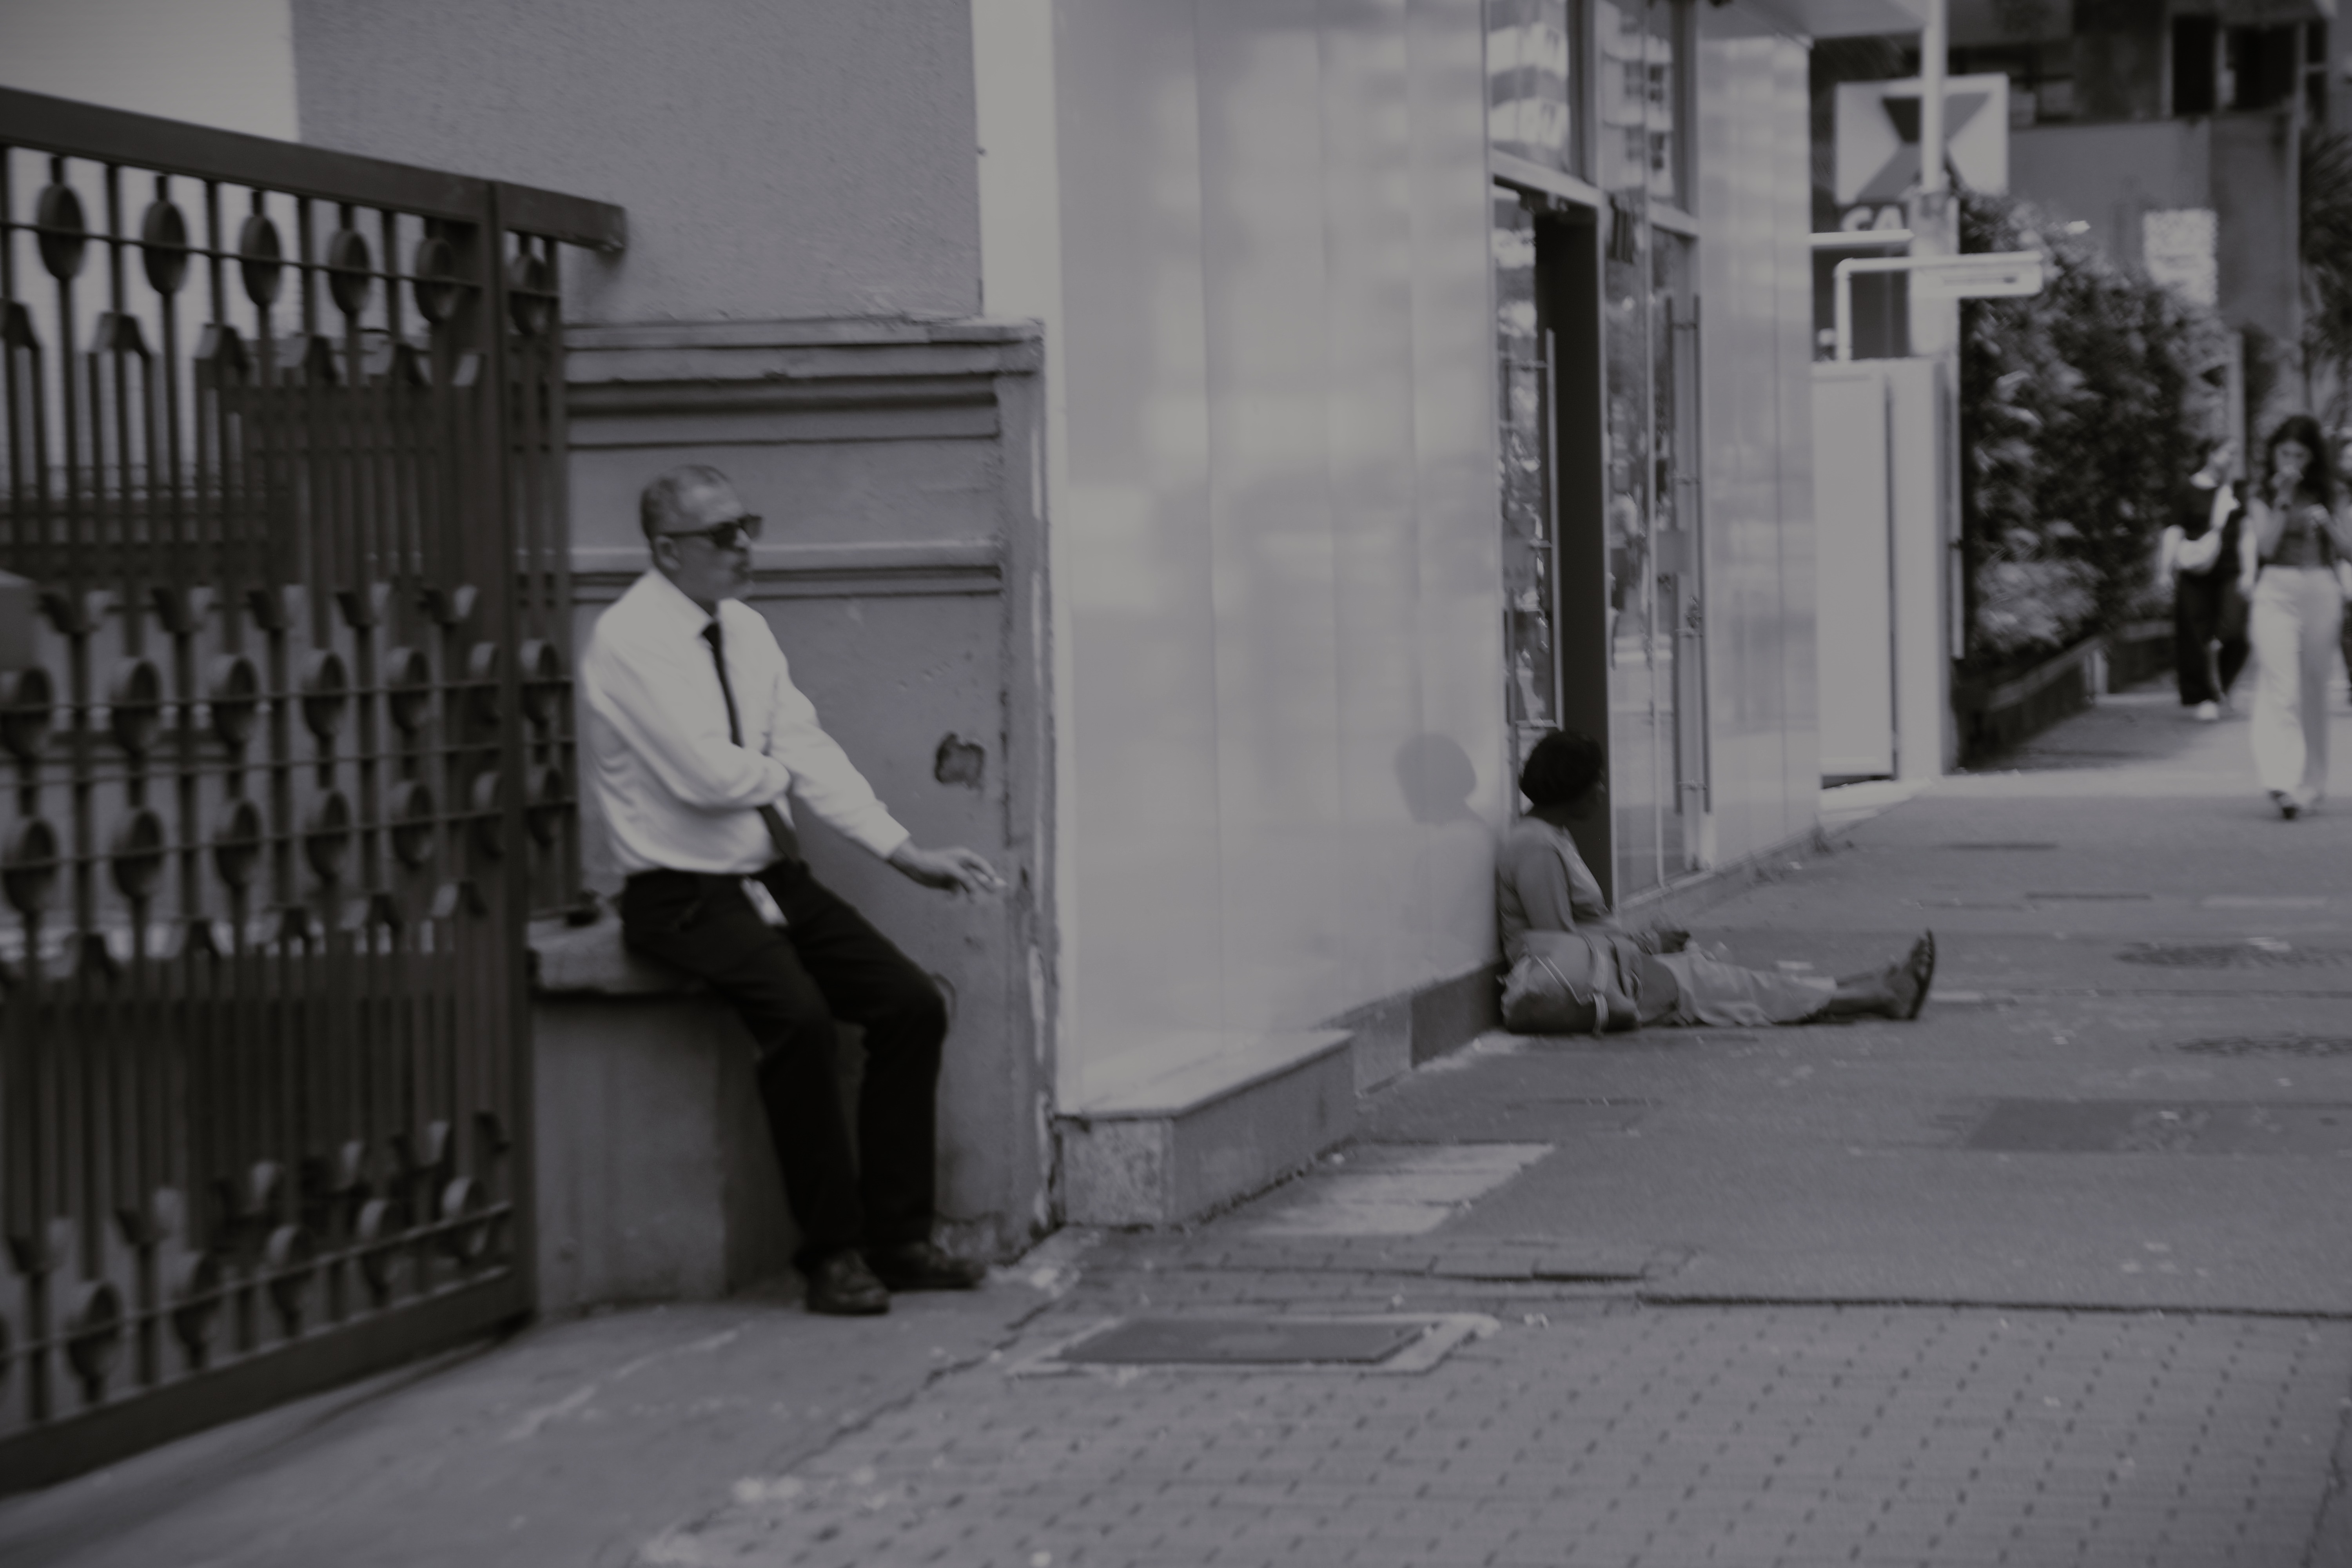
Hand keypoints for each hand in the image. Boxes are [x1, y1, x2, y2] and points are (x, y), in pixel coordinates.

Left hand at [887, 842, 1004, 895]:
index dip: (989, 872)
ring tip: (973, 901)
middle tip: (997, 890)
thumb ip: (965, 878)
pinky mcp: (949, 882)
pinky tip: (948, 898)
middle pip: (977, 875)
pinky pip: (957, 890)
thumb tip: (975, 889)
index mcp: (964, 857)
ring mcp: (955, 874)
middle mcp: (961, 865)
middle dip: (986, 883)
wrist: (915, 867)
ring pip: (967, 885)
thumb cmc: (933, 863)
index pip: (981, 864)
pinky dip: (954, 895)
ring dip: (970, 892)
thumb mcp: (951, 870)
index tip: (995, 880)